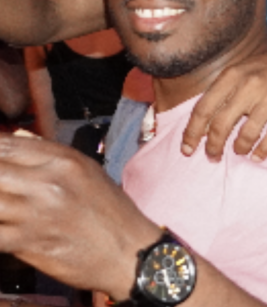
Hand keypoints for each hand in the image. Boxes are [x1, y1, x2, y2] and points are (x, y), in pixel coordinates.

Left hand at [0, 135, 160, 298]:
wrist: (130, 253)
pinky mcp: (27, 242)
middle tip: (3, 189)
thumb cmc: (112, 213)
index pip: (7, 144)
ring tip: (4, 209)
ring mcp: (36, 212)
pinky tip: (3, 228)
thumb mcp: (89, 172)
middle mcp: (48, 182)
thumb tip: (16, 137)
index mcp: (64, 161)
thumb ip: (50, 155)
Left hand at [181, 41, 266, 161]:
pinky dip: (263, 150)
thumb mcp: (240, 70)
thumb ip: (221, 92)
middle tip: (213, 157)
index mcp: (232, 75)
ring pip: (247, 133)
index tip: (187, 149)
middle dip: (213, 146)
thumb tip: (201, 124)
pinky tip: (257, 156)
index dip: (192, 132)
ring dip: (239, 148)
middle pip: (221, 124)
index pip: (204, 108)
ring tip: (239, 152)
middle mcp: (249, 85)